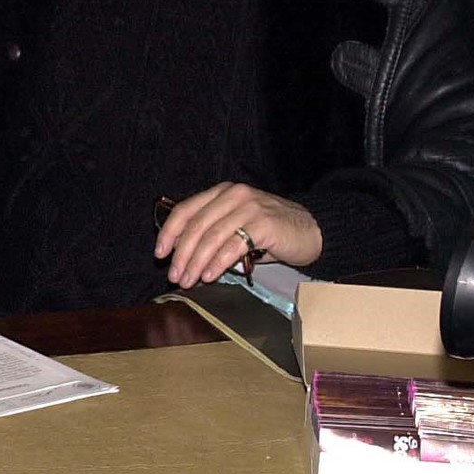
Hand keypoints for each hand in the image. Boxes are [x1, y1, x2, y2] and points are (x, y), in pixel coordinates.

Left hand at [154, 182, 322, 288]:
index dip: (169, 233)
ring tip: (190, 280)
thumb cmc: (271, 232)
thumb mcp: (237, 227)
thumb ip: (213, 235)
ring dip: (196, 262)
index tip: (160, 254)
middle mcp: (233, 195)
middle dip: (181, 254)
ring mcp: (249, 207)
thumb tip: (184, 260)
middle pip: (196, 225)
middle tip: (175, 276)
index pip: (185, 210)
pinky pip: (233, 245)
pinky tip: (210, 276)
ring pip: (211, 237)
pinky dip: (218, 262)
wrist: (313, 230)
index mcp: (221, 193)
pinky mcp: (264, 223)